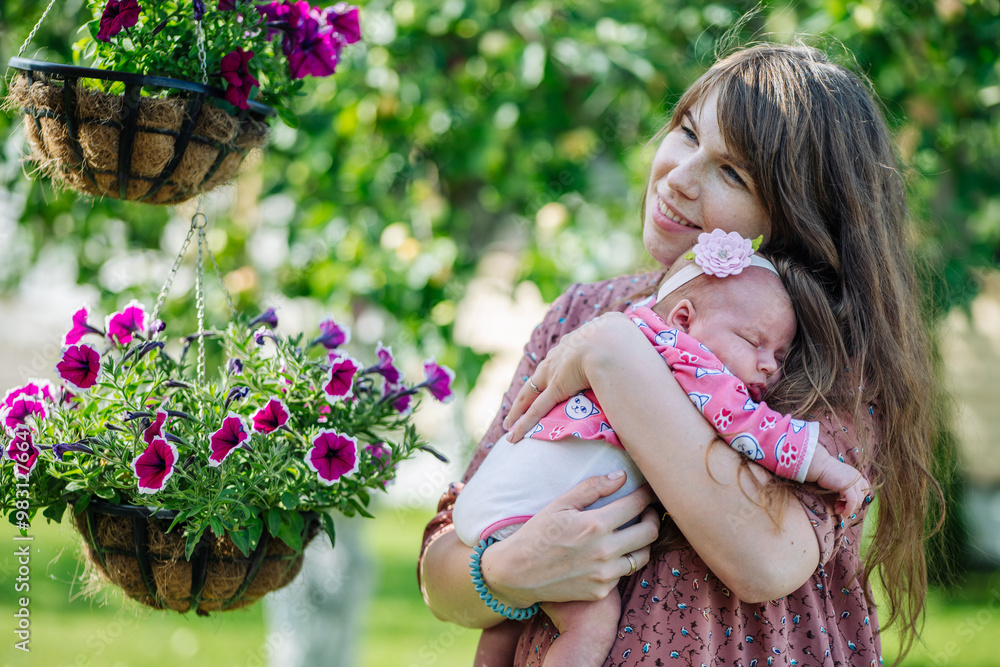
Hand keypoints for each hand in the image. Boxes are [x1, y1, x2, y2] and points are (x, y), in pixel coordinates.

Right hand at [480, 472, 659, 606]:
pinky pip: (623, 573)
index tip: (648, 490)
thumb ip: (592, 488)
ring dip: (643, 541)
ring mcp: (605, 574)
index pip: (637, 504)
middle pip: (650, 532)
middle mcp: (605, 551)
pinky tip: (611, 552)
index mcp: (596, 525)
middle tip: (648, 510)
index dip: (647, 494)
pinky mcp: (601, 591)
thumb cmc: (537, 534)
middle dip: (654, 516)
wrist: (517, 573)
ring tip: (635, 531)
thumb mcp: (560, 504)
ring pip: (642, 556)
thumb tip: (621, 477)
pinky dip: (622, 561)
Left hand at [503, 312, 643, 441]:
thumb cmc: (628, 340)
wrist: (614, 342)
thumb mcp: (628, 338)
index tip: (555, 372)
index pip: (565, 354)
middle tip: (522, 400)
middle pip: (543, 371)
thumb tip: (649, 353)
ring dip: (519, 409)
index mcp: (582, 339)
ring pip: (532, 392)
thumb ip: (632, 346)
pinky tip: (513, 436)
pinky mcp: (556, 387)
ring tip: (509, 422)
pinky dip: (525, 423)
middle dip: (533, 386)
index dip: (559, 364)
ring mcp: (557, 370)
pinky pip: (537, 408)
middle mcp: (564, 352)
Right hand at [807, 449, 870, 516]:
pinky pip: (852, 502)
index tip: (844, 504)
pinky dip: (849, 510)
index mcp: (857, 477)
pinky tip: (843, 513)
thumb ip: (847, 488)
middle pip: (861, 498)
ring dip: (848, 509)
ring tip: (838, 510)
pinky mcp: (848, 486)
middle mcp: (858, 479)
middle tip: (839, 509)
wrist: (820, 465)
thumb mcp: (841, 480)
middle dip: (851, 507)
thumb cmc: (826, 473)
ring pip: (858, 501)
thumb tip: (847, 503)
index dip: (856, 500)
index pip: (864, 492)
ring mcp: (854, 482)